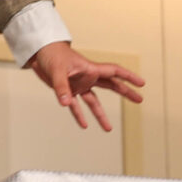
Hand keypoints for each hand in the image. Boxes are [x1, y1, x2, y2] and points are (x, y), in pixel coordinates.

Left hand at [28, 41, 147, 130]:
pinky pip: (77, 106)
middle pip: (111, 86)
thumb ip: (62, 87)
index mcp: (90, 69)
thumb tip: (66, 103)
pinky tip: (84, 125)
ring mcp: (79, 84)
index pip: (114, 72)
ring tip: (108, 128)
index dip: (129, 77)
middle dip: (126, 92)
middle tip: (140, 99)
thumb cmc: (51, 55)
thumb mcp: (57, 70)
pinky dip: (79, 115)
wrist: (39, 53)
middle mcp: (88, 77)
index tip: (141, 83)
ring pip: (94, 101)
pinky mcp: (69, 90)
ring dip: (101, 114)